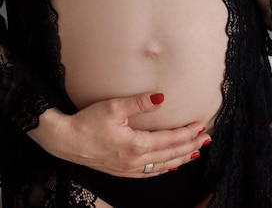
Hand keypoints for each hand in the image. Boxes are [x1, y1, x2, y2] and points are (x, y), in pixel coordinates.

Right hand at [27, 93, 210, 177]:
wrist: (65, 141)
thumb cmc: (86, 122)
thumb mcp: (113, 107)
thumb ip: (139, 103)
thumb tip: (161, 97)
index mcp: (136, 145)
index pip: (169, 140)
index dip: (187, 133)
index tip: (200, 126)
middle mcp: (135, 161)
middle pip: (170, 155)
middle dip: (190, 146)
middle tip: (206, 139)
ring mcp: (129, 169)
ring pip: (163, 166)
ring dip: (181, 158)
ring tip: (195, 152)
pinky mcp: (122, 171)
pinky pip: (150, 173)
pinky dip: (164, 168)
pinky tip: (170, 165)